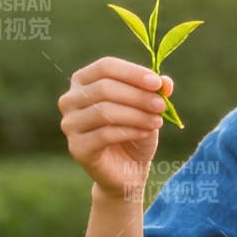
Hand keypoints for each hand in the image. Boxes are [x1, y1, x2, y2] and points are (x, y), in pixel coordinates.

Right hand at [58, 56, 173, 200]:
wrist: (127, 170)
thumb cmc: (134, 132)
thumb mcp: (148, 108)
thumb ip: (155, 92)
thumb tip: (166, 81)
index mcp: (83, 81)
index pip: (105, 67)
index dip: (132, 73)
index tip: (157, 84)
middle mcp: (70, 100)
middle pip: (104, 88)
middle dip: (137, 96)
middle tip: (161, 105)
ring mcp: (70, 124)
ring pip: (104, 111)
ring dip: (136, 114)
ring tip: (157, 121)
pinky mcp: (77, 147)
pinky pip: (105, 134)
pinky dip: (130, 131)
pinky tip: (145, 133)